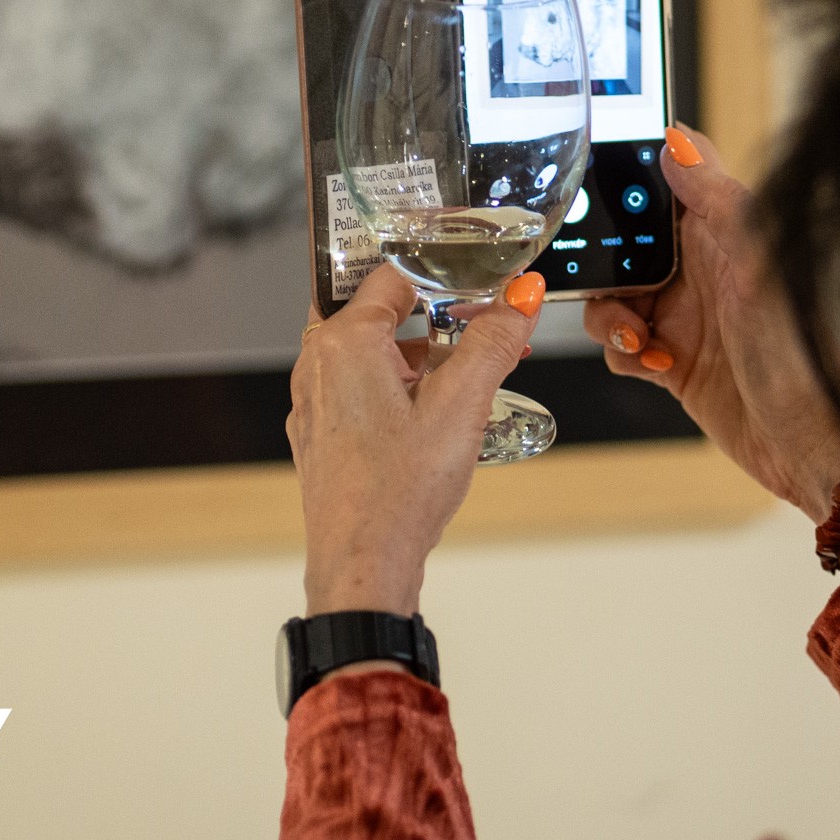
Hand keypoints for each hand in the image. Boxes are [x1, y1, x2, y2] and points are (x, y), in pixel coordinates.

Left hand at [288, 263, 543, 616]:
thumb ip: (492, 341)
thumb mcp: (461, 404)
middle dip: (439, 317)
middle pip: (384, 313)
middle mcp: (318, 364)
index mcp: (342, 342)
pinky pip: (366, 389)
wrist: (364, 565)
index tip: (484, 280)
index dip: (446, 273)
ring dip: (426, 356)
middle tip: (485, 325)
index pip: (395, 275)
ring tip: (477, 374)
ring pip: (377, 355)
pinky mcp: (325, 433)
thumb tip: (522, 296)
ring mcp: (317, 401)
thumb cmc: (399, 491)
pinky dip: (405, 388)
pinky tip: (442, 412)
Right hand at [584, 126, 839, 523]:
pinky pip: (621, 346)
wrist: (808, 444)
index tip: (593, 184)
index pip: (667, 182)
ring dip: (608, 315)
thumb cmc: (798, 352)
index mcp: (722, 233)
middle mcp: (700, 270)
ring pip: (614, 297)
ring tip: (635, 335)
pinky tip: (654, 364)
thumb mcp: (752, 262)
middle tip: (607, 281)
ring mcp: (685, 316)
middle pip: (624, 244)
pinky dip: (623, 353)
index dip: (629, 178)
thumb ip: (714, 199)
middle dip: (603, 262)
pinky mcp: (674, 361)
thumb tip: (675, 139)